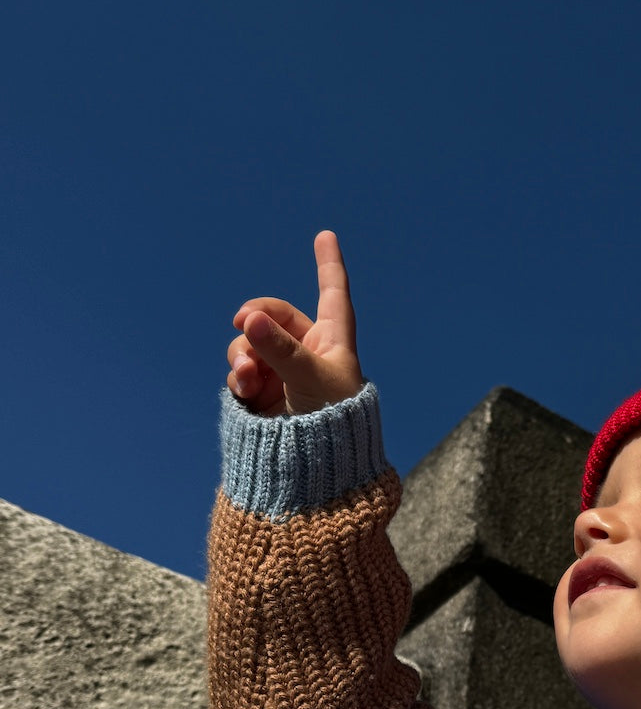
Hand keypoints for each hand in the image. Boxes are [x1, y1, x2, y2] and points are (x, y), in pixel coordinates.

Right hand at [227, 231, 363, 414]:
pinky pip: (242, 372)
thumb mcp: (309, 380)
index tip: (326, 236)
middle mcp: (307, 353)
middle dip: (256, 320)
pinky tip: (244, 387)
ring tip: (246, 374)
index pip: (332, 294)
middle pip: (274, 316)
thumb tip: (249, 319)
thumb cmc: (332, 424)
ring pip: (250, 344)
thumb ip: (279, 349)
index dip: (328, 265)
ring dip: (242, 353)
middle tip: (243, 322)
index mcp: (333, 341)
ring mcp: (282, 373)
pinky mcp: (262, 396)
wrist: (318, 472)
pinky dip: (240, 377)